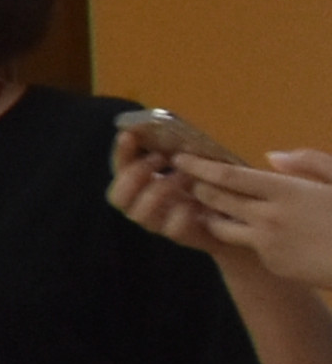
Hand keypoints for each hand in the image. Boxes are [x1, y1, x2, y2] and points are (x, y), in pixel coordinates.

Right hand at [108, 115, 226, 249]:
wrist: (244, 219)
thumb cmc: (216, 184)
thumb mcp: (196, 162)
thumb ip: (175, 150)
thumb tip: (161, 126)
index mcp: (143, 186)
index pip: (119, 171)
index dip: (120, 154)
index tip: (129, 135)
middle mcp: (145, 206)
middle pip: (118, 198)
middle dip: (135, 174)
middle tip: (160, 158)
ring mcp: (162, 224)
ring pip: (140, 215)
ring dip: (159, 191)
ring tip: (184, 176)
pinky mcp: (184, 237)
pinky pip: (173, 230)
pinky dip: (182, 214)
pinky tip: (197, 202)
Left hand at [186, 150, 331, 293]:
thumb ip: (309, 164)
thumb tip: (271, 157)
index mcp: (288, 191)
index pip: (228, 176)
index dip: (199, 167)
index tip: (180, 158)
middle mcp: (271, 217)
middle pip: (217, 200)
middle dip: (198, 189)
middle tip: (186, 180)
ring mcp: (268, 244)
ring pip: (222, 228)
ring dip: (211, 216)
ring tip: (207, 208)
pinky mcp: (273, 264)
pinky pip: (250, 247)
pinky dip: (246, 236)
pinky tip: (253, 231)